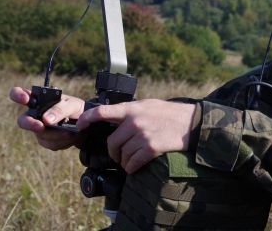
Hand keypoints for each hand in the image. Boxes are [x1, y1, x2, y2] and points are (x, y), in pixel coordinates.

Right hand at [9, 86, 84, 150]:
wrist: (87, 124)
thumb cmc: (76, 109)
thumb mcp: (72, 105)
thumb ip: (60, 109)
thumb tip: (46, 120)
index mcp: (39, 99)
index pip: (20, 94)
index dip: (18, 95)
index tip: (25, 98)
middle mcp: (35, 114)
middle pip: (22, 121)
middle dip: (30, 124)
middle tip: (40, 126)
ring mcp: (39, 128)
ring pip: (40, 135)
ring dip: (56, 135)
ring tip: (70, 132)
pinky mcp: (46, 140)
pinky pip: (50, 144)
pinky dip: (62, 141)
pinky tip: (70, 136)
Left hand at [76, 99, 195, 173]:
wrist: (191, 122)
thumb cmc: (170, 113)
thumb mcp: (148, 105)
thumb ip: (131, 111)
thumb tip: (114, 118)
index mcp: (132, 109)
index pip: (102, 112)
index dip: (87, 119)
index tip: (80, 126)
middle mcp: (135, 121)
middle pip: (112, 143)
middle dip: (114, 153)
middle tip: (119, 156)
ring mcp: (143, 135)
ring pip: (123, 155)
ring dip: (125, 162)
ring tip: (131, 160)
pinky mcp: (151, 148)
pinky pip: (133, 163)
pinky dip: (132, 168)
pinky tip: (136, 166)